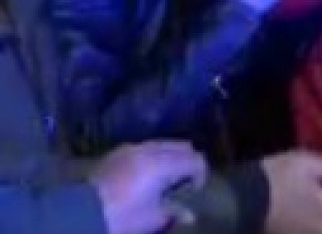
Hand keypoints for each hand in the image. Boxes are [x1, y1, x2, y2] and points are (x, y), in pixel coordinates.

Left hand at [89, 141, 207, 233]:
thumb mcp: (152, 219)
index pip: (195, 159)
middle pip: (182, 146)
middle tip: (183, 183)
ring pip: (162, 144)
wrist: (78, 213)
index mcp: (163, 164)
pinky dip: (152, 157)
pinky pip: (144, 148)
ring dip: (170, 157)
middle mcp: (150, 150)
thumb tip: (190, 215)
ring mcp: (131, 149)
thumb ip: (174, 212)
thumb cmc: (121, 217)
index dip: (201, 174)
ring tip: (164, 179)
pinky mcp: (116, 153)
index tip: (194, 191)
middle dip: (188, 162)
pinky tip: (144, 175)